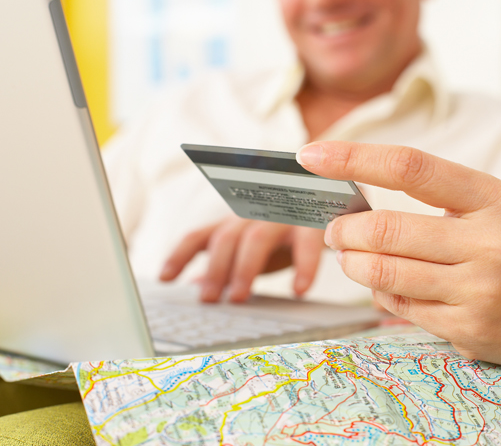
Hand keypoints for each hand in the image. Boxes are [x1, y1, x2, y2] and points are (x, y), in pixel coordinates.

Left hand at [159, 217, 324, 301]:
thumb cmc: (290, 231)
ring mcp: (282, 213)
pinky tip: (298, 290)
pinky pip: (305, 243)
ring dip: (245, 268)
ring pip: (256, 237)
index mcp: (234, 222)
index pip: (199, 236)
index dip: (179, 255)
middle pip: (225, 238)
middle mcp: (253, 213)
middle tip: (208, 299)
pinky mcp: (313, 218)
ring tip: (239, 298)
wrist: (337, 201)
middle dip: (214, 269)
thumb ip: (228, 262)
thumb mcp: (256, 248)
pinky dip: (302, 266)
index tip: (164, 279)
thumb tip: (194, 284)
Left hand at [296, 141, 500, 394]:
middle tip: (334, 230)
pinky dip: (381, 294)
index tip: (311, 155)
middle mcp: (489, 242)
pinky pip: (401, 307)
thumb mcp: (499, 210)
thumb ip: (439, 202)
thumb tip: (362, 201)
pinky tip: (386, 287)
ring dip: (353, 264)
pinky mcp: (469, 329)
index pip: (410, 168)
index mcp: (495, 199)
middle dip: (344, 230)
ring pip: (384, 272)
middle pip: (385, 229)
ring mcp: (479, 289)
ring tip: (349, 257)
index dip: (353, 158)